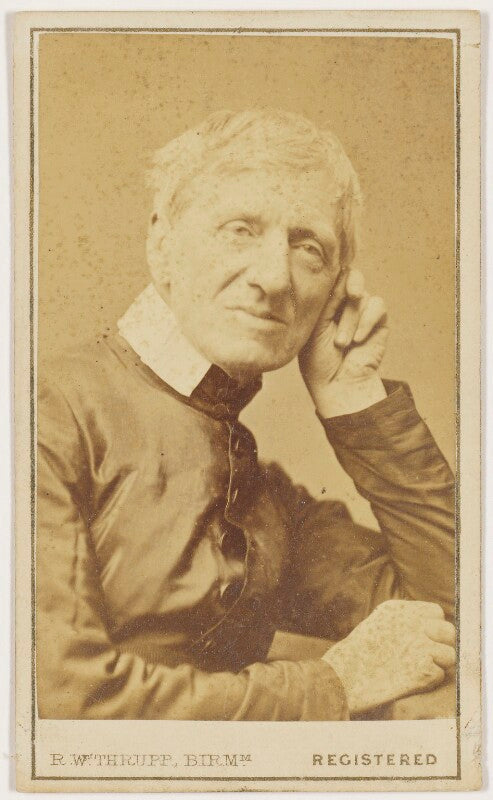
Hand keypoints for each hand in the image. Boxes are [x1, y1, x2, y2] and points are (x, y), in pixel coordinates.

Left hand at [299, 268, 388, 416]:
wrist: (338, 383)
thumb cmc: (319, 360)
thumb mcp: (315, 327)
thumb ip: (327, 301)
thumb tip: (341, 274)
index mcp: (325, 302)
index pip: (332, 277)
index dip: (334, 272)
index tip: (331, 277)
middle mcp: (344, 303)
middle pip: (353, 276)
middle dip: (352, 283)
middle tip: (352, 295)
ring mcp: (362, 311)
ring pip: (363, 297)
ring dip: (351, 320)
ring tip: (342, 343)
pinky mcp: (378, 321)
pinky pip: (378, 306)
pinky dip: (367, 322)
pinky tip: (358, 340)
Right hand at [322, 599, 455, 716]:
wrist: (342, 679)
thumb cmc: (356, 656)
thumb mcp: (377, 624)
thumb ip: (404, 622)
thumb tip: (429, 629)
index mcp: (399, 610)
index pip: (436, 612)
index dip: (434, 627)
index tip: (425, 638)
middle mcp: (413, 624)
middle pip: (449, 631)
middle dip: (442, 644)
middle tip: (427, 657)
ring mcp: (420, 646)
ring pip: (449, 655)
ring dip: (437, 665)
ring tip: (416, 671)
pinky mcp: (423, 670)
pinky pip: (440, 676)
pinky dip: (428, 682)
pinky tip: (409, 682)